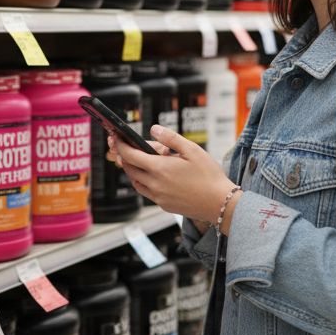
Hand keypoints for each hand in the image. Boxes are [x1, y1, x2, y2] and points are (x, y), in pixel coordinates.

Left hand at [109, 125, 241, 231]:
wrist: (219, 203)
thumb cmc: (209, 176)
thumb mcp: (192, 150)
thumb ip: (170, 138)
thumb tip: (154, 129)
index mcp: (160, 168)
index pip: (131, 155)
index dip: (121, 145)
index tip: (115, 138)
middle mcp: (155, 184)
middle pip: (130, 169)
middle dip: (124, 157)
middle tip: (123, 146)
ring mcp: (158, 197)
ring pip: (136, 182)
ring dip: (132, 170)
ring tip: (137, 160)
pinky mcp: (163, 205)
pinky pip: (146, 192)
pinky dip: (143, 182)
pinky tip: (152, 176)